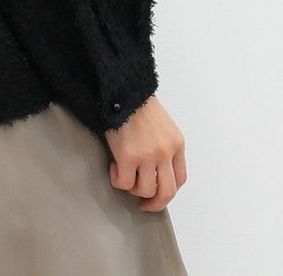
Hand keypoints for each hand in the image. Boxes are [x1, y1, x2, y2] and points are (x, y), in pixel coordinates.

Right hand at [104, 95, 186, 211]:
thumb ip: (163, 145)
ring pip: (145, 190)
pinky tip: (114, 169)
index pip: (180, 179)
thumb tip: (155, 168)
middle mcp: (166, 152)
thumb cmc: (136, 102)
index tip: (158, 194)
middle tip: (144, 204)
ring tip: (123, 176)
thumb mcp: (162, 123)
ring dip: (133, 189)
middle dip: (155, 203)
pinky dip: (118, 180)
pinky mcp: (128, 156)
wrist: (121, 88)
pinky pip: (124, 182)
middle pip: (167, 192)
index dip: (168, 191)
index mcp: (176, 143)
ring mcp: (148, 155)